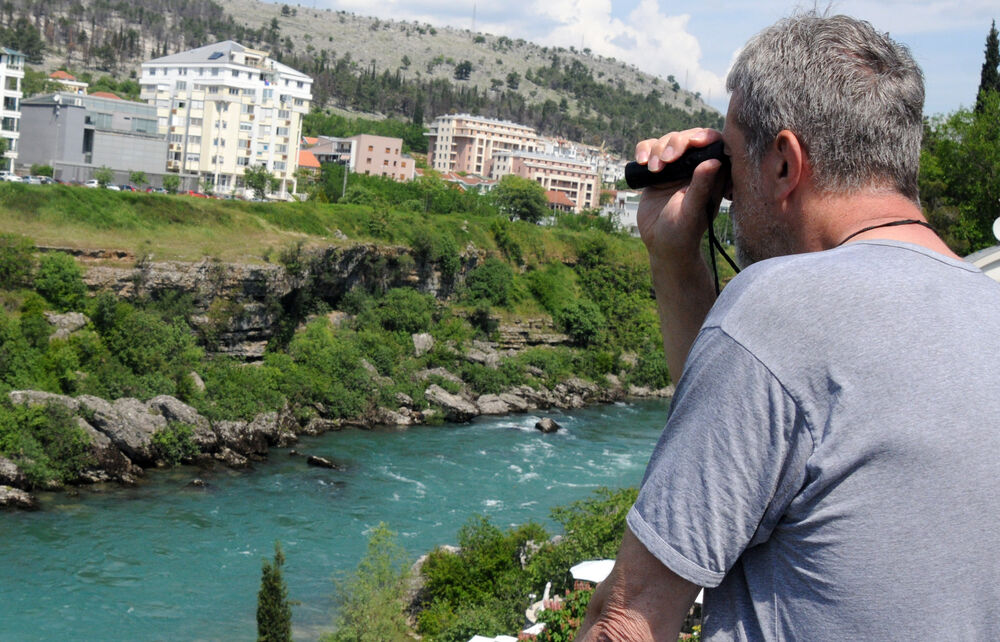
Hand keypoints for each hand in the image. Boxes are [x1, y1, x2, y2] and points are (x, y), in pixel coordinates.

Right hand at [634, 129, 726, 266]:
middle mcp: (696, 167)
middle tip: (666, 160)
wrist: (661, 243)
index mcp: (713, 174)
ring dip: (658, 149)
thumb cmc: (683, 232)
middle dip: (676, 143)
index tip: (693, 142)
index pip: (715, 144)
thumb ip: (702, 187)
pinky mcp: (657, 170)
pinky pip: (649, 149)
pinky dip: (644, 150)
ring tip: (653, 170)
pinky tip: (641, 162)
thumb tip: (713, 161)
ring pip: (667, 141)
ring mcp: (675, 167)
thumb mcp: (692, 211)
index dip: (705, 136)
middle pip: (688, 138)